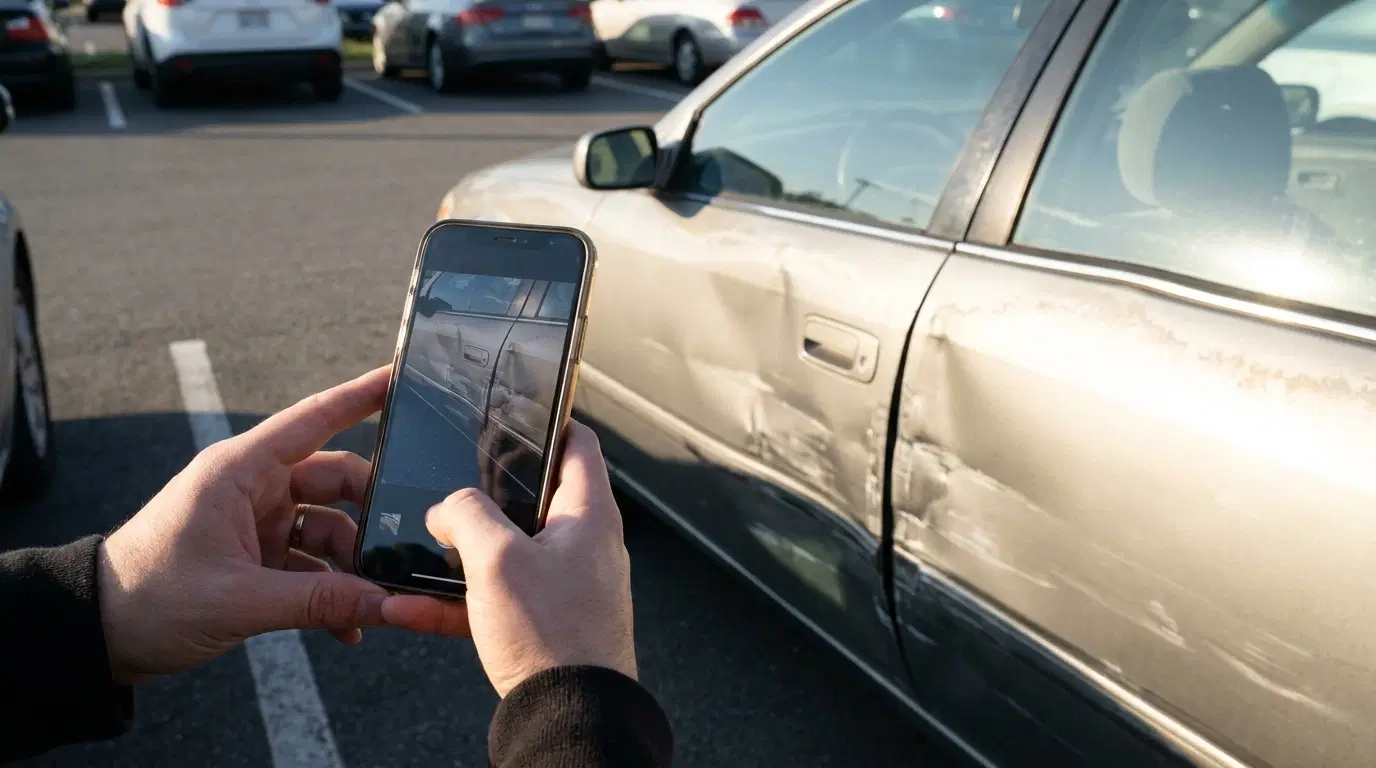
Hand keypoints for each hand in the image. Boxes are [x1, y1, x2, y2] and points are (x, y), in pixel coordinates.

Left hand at [98, 367, 392, 684]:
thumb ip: (317, 602)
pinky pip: (312, 566)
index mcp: (241, 470)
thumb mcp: (238, 600)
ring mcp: (259, 521)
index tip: (402, 376)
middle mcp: (255, 487)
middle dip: (373, 515)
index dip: (361, 395)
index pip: (315, 419)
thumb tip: (384, 605)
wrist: (98, 635)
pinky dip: (332, 593)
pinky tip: (347, 628)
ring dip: (353, 567)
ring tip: (372, 606)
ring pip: (331, 528)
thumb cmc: (149, 598)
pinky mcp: (258, 556)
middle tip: (404, 547)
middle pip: (337, 482)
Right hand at [382, 422, 636, 696]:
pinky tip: (408, 608)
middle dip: (483, 494)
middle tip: (445, 484)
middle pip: (534, 499)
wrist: (570, 718)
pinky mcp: (545, 625)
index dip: (548, 421)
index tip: (511, 413)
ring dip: (458, 556)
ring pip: (506, 555)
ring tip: (413, 552)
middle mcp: (584, 545)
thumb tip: (446, 508)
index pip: (578, 444)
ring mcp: (566, 587)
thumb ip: (466, 516)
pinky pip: (495, 602)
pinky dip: (456, 603)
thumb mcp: (497, 560)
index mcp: (590, 515)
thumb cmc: (553, 635)